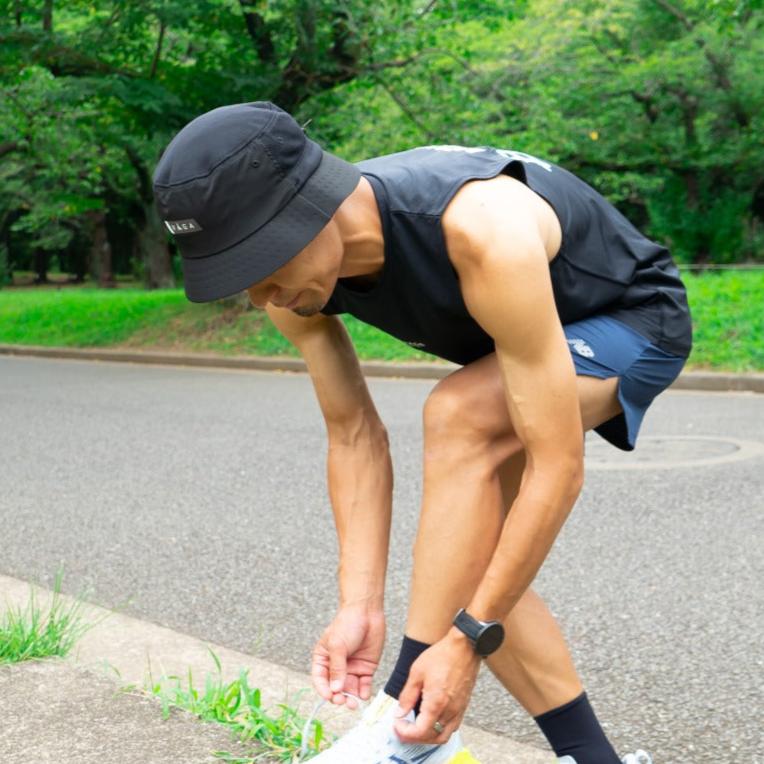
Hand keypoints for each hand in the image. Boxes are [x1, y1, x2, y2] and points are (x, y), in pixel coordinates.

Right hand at [311, 606, 384, 707]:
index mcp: (323, 659)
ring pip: (349, 690)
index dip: (323, 690)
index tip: (329, 696)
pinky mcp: (366, 669)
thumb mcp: (338, 645)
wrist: (367, 612)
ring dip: (350, 698)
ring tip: (353, 703)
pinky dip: (363, 692)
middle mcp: (337, 667)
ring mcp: (351, 669)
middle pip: (335, 688)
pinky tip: (364, 695)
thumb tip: (335, 689)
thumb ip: (337, 668)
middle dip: (337, 697)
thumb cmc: (347, 624)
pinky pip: (363, 685)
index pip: (320, 679)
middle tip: (342, 701)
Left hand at [393, 628, 479, 743]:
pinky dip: (440, 729)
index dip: (405, 732)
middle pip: (432, 738)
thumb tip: (400, 712)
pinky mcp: (464, 705)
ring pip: (444, 735)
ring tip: (416, 726)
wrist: (465, 647)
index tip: (397, 724)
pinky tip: (431, 719)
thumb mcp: (417, 672)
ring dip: (428, 736)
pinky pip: (452, 726)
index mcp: (436, 704)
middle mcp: (449, 711)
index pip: (420, 732)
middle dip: (415, 738)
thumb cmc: (442, 655)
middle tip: (403, 728)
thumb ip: (407, 695)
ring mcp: (459, 710)